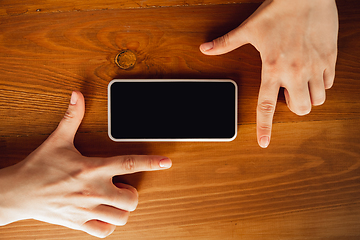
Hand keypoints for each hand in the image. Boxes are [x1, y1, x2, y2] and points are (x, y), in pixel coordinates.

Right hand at [0, 91, 171, 237]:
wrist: (17, 193)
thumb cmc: (38, 167)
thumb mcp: (57, 139)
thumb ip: (72, 117)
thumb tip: (77, 96)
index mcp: (92, 168)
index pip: (129, 163)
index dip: (151, 162)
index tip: (166, 162)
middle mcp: (94, 191)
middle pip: (131, 199)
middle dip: (132, 193)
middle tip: (121, 186)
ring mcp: (88, 210)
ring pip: (121, 217)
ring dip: (122, 209)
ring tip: (112, 199)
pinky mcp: (79, 223)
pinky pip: (104, 232)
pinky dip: (109, 225)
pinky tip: (103, 214)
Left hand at [200, 0, 337, 147]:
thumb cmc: (279, 11)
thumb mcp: (249, 28)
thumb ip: (226, 43)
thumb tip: (206, 48)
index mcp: (273, 68)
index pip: (266, 106)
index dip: (265, 127)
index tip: (264, 142)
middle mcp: (295, 72)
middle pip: (300, 110)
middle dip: (293, 108)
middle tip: (286, 92)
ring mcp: (315, 67)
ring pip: (317, 100)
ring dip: (307, 97)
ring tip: (299, 82)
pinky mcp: (330, 59)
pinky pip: (328, 84)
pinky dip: (320, 84)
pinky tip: (312, 71)